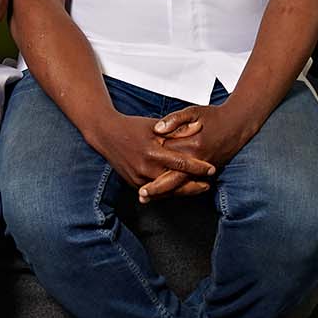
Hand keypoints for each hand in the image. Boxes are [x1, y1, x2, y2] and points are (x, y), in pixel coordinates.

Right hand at [85, 111, 213, 201]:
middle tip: (208, 185)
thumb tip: (199, 128)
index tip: (211, 169)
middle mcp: (144, 168)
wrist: (106, 134)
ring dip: (183, 191)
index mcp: (152, 151)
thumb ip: (177, 129)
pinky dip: (168, 192)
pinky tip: (179, 190)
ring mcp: (138, 178)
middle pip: (176, 183)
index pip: (181, 163)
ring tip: (198, 189)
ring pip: (166, 191)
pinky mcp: (133, 183)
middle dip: (194, 185)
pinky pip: (155, 192)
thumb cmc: (132, 126)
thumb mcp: (155, 125)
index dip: (198, 167)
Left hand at [141, 103, 256, 200]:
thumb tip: (158, 129)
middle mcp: (198, 158)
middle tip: (141, 193)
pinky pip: (191, 183)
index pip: (168, 156)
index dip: (152, 163)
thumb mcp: (194, 111)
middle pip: (174, 177)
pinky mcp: (209, 170)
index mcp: (192, 143)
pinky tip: (164, 192)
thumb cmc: (214, 116)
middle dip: (157, 187)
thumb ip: (175, 119)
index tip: (137, 171)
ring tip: (148, 196)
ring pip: (182, 183)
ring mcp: (204, 167)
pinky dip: (178, 188)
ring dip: (165, 191)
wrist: (239, 124)